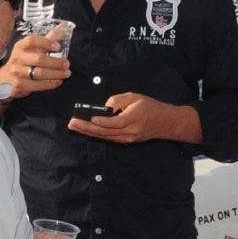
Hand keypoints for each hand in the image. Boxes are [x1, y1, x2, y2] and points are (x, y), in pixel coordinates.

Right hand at [0, 32, 70, 100]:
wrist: (5, 79)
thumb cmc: (23, 61)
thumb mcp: (32, 48)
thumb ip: (48, 38)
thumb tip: (63, 27)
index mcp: (20, 46)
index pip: (32, 40)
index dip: (46, 42)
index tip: (58, 46)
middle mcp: (17, 58)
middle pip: (39, 59)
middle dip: (56, 62)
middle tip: (67, 64)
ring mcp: (18, 72)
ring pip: (40, 73)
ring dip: (56, 74)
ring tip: (66, 73)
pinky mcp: (20, 85)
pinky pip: (38, 85)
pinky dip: (51, 84)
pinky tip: (58, 82)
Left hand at [67, 92, 202, 144]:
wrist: (165, 122)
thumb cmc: (150, 107)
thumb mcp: (135, 97)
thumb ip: (118, 100)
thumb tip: (104, 107)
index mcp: (135, 118)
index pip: (116, 122)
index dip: (102, 121)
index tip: (90, 118)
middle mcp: (131, 131)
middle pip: (106, 132)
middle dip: (87, 128)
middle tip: (73, 123)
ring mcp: (128, 138)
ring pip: (105, 137)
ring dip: (88, 132)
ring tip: (75, 127)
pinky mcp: (127, 141)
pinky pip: (109, 138)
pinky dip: (96, 135)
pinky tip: (86, 131)